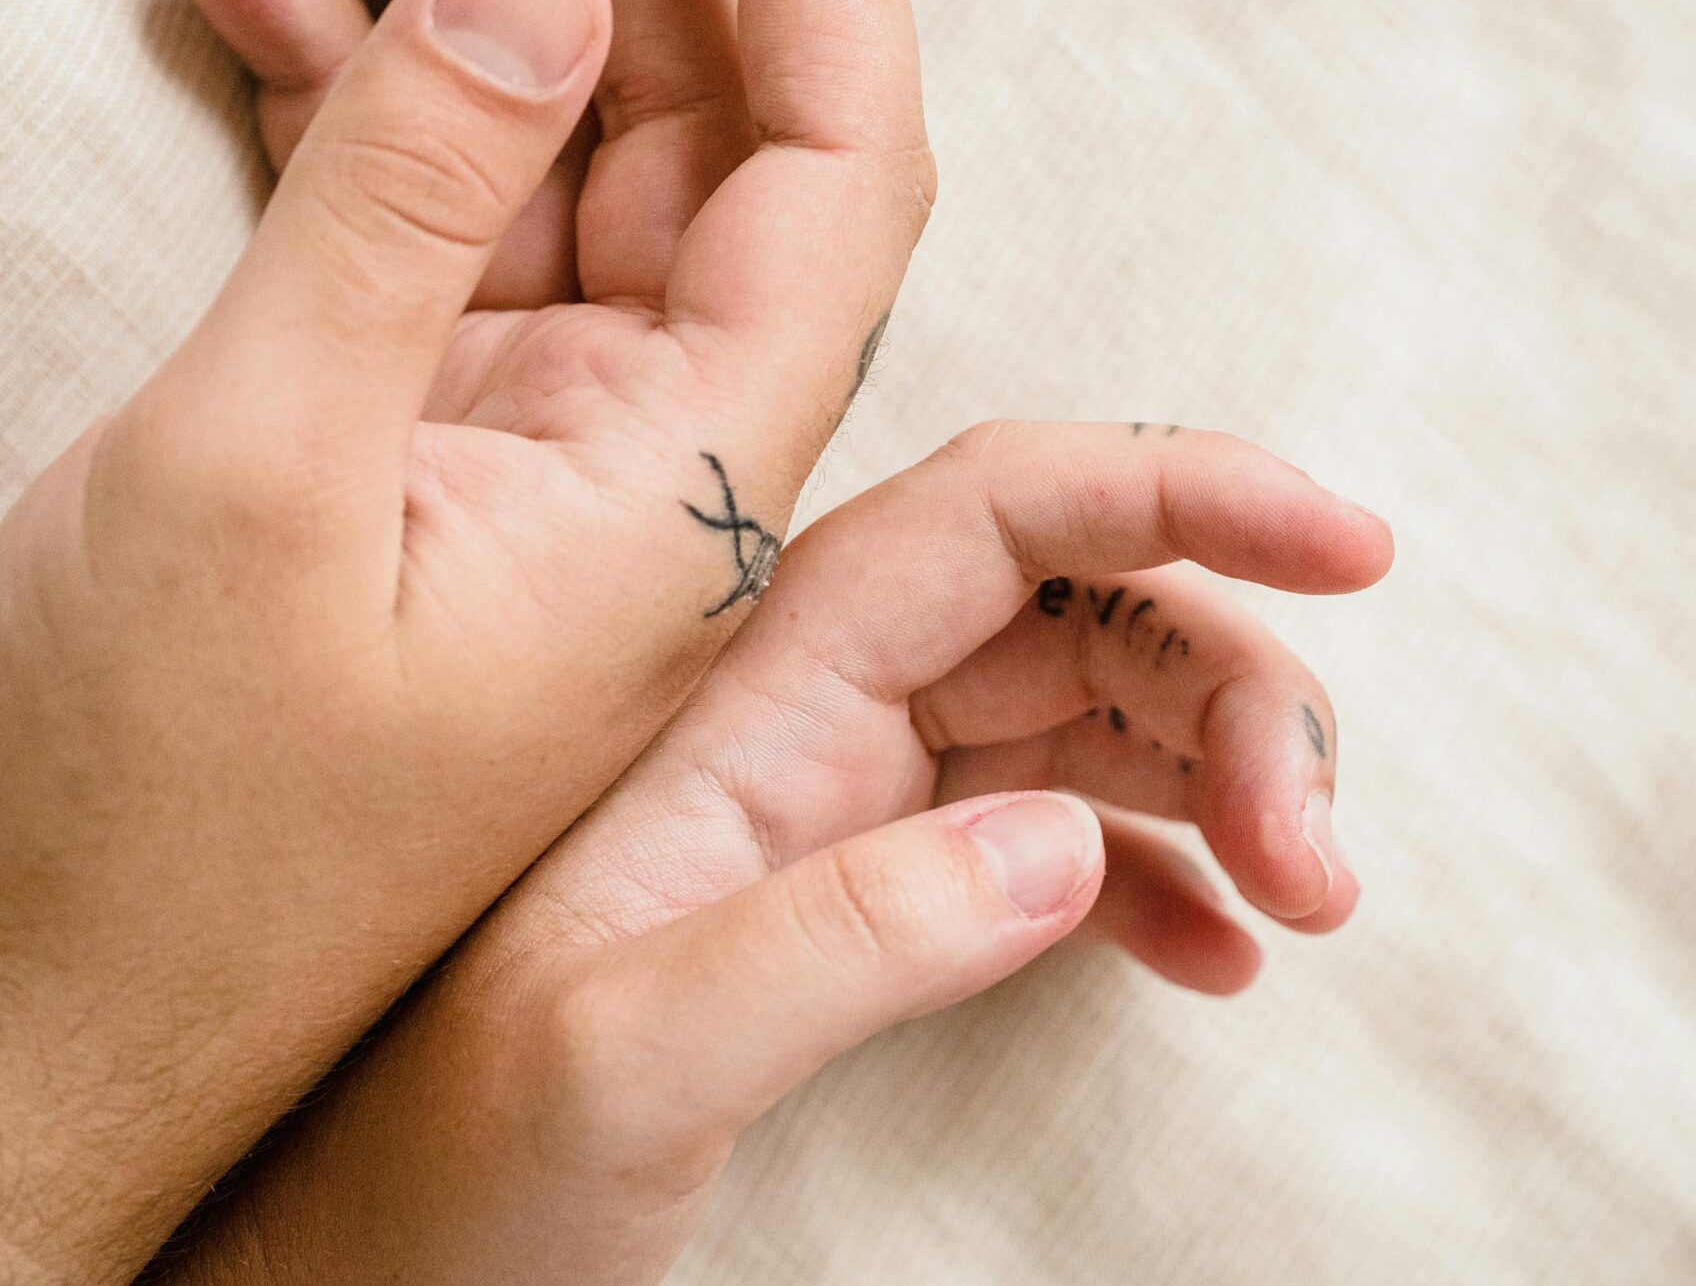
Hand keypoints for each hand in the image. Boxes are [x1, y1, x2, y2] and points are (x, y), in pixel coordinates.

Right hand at [0, 0, 930, 1281]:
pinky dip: (350, 98)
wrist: (33, 1021)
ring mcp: (520, 461)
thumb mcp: (260, 473)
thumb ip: (412, 208)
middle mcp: (640, 464)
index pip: (836, 170)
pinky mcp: (405, 469)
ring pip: (539, 162)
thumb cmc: (146, 820)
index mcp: (683, 485)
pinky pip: (421, 238)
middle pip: (680, 128)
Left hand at [167, 421, 1392, 1285]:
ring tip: (1307, 898)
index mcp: (740, 699)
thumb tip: (1071, 845)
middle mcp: (791, 718)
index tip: (1358, 541)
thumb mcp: (618, 1069)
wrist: (337, 1274)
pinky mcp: (838, 901)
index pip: (996, 510)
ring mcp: (821, 805)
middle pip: (1072, 606)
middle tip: (1326, 859)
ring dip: (1217, 774)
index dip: (1183, 488)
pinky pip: (1037, 831)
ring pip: (1074, 708)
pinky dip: (1150, 866)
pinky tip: (1213, 950)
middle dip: (1233, 686)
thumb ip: (838, 945)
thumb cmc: (430, 1183)